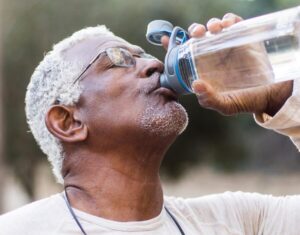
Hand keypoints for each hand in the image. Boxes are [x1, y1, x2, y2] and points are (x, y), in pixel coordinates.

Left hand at [161, 13, 292, 115]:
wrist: (269, 95)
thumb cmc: (244, 100)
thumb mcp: (225, 105)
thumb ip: (209, 99)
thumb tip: (196, 84)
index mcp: (204, 68)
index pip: (185, 54)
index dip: (173, 45)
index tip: (165, 40)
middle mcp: (213, 55)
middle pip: (198, 36)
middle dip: (194, 30)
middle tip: (197, 34)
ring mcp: (227, 46)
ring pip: (214, 27)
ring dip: (211, 24)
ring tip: (214, 30)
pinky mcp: (243, 38)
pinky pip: (233, 23)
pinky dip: (229, 19)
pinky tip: (228, 25)